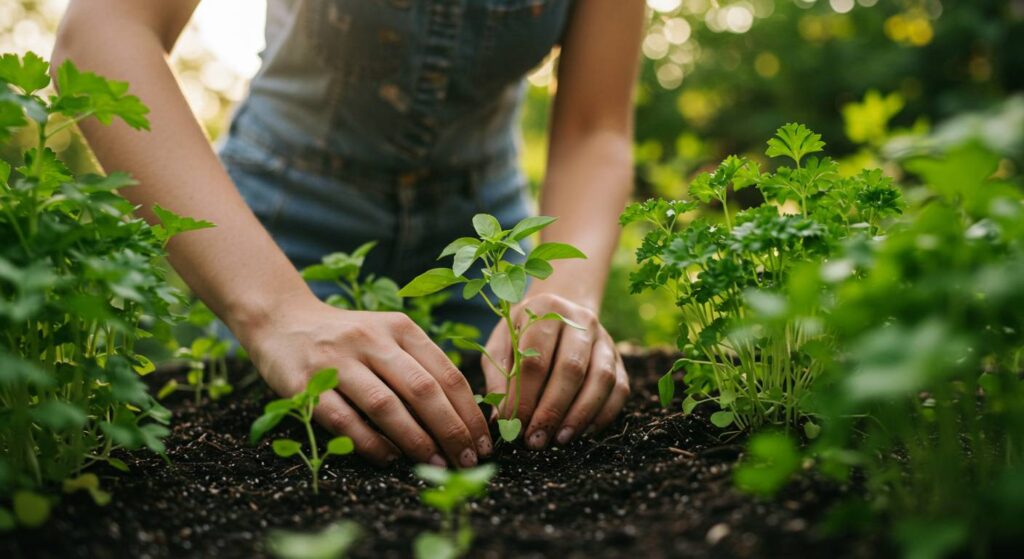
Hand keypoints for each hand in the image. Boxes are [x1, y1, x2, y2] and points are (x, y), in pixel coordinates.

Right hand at [239, 294, 491, 466]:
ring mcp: (336, 361)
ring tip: (435, 464)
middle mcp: (370, 339)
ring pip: (385, 406)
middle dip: (450, 430)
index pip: (446, 372)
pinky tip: (390, 459)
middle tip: (466, 460)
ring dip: (415, 440)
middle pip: (422, 390)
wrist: (282, 320)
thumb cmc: (348, 338)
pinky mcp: (306, 385)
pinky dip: (370, 443)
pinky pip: (344, 421)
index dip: (469, 411)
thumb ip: (421, 365)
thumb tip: (463, 416)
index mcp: (399, 327)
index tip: (483, 442)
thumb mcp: (389, 336)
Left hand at [481, 292, 629, 449]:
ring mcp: (604, 338)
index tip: (515, 426)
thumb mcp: (501, 345)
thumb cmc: (523, 334)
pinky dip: (603, 414)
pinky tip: (583, 432)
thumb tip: (502, 419)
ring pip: (601, 379)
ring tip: (560, 440)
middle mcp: (580, 320)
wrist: (558, 313)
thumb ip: (498, 378)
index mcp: (545, 311)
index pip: (535, 360)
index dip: (525, 397)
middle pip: (571, 369)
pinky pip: (619, 388)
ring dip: (580, 415)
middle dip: (552, 411)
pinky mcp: (619, 357)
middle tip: (536, 440)